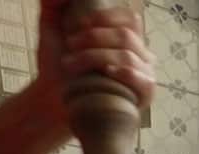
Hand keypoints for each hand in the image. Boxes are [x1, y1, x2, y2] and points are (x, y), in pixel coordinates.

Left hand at [35, 0, 155, 122]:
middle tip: (70, 46)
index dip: (106, 18)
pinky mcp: (144, 95)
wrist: (55, 100)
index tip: (80, 24)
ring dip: (94, 57)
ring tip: (71, 65)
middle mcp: (140, 55)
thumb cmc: (58, 66)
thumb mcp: (53, 30)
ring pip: (127, 56)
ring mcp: (144, 75)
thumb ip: (55, 5)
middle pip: (126, 36)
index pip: (130, 19)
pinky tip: (106, 73)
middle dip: (93, 38)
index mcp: (126, 38)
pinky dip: (124, 73)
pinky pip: (143, 80)